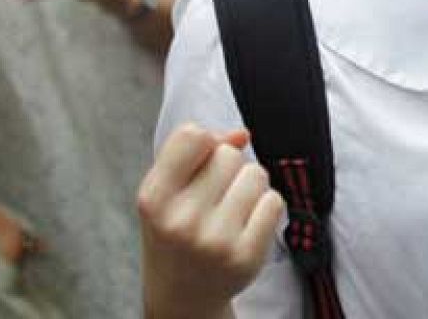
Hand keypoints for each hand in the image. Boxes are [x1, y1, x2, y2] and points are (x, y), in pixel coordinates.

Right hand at [138, 124, 285, 318]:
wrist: (182, 292)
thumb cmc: (174, 231)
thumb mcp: (165, 189)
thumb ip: (194, 151)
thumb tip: (242, 134)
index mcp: (154, 198)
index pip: (192, 135)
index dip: (204, 142)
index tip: (200, 160)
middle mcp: (182, 221)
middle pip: (229, 154)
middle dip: (227, 166)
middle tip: (214, 194)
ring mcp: (216, 241)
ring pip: (256, 174)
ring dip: (249, 184)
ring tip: (231, 207)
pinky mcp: (246, 256)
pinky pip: (274, 201)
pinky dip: (265, 206)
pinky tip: (247, 222)